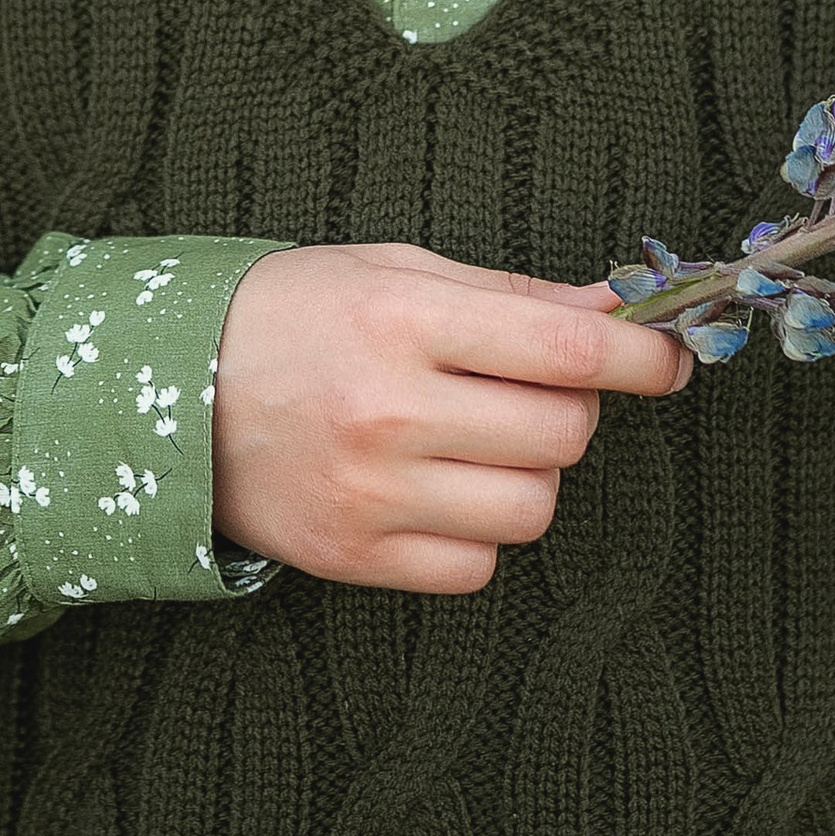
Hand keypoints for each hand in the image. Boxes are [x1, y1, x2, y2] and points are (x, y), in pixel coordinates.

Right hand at [211, 239, 691, 593]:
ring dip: (530, 473)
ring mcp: (373, 492)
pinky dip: (479, 531)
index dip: (643, 356)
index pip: (567, 350)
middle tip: (534, 387)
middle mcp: (391, 409)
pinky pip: (476, 565)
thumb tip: (615, 311)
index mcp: (404, 318)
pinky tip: (440, 489)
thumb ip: (508, 295)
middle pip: (562, 432)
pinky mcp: (355, 556)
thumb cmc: (289, 315)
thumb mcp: (391, 270)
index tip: (673, 357)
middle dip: (573, 407)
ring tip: (480, 440)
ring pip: (532, 508)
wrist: (161, 392)